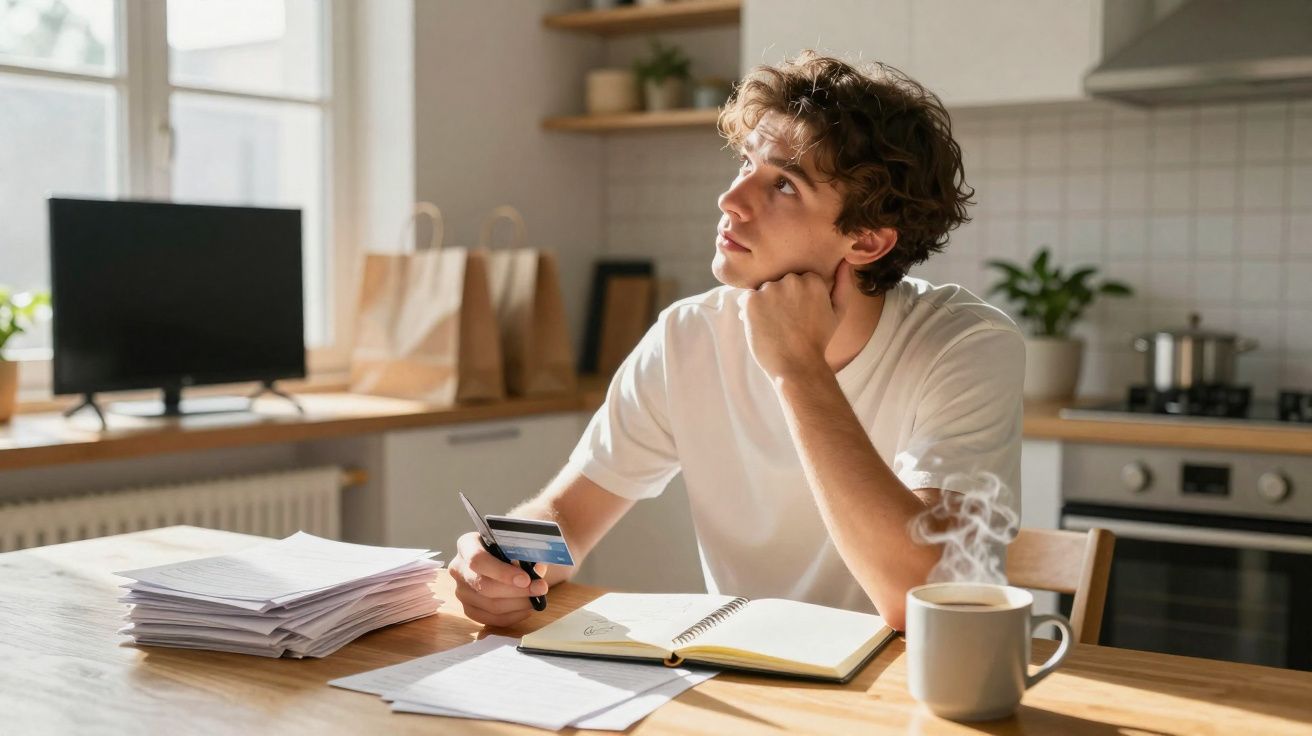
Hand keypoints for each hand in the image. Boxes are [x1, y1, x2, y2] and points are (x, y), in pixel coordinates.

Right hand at [449, 531, 548, 626]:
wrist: (503, 558)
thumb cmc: (509, 547)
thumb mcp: (516, 542)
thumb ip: (525, 553)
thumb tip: (536, 571)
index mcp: (467, 545)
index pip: (478, 560)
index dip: (501, 572)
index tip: (526, 579)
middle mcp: (458, 568)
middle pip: (484, 586)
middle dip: (516, 591)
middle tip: (540, 589)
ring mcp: (461, 591)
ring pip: (490, 605)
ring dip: (518, 604)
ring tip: (537, 598)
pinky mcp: (468, 609)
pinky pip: (490, 619)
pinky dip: (512, 616)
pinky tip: (526, 608)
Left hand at [738, 261, 857, 379]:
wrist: (797, 367)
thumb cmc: (818, 341)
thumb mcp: (838, 312)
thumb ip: (843, 284)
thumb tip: (845, 261)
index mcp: (813, 279)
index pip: (796, 280)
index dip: (795, 299)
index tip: (798, 316)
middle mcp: (792, 279)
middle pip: (779, 282)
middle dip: (779, 299)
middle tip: (785, 323)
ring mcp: (771, 289)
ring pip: (762, 290)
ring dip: (764, 304)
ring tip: (774, 326)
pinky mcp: (752, 300)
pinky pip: (746, 299)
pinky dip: (750, 311)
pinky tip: (762, 327)